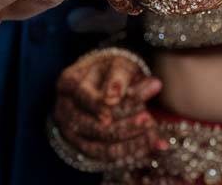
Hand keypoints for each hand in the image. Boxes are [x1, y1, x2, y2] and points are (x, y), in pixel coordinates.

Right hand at [54, 50, 165, 168]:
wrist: (105, 80)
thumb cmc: (111, 69)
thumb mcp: (116, 64)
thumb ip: (120, 77)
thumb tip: (123, 92)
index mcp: (69, 83)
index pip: (85, 97)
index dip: (104, 105)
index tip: (129, 105)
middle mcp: (65, 110)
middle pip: (95, 126)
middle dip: (126, 125)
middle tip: (149, 120)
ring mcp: (72, 132)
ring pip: (102, 147)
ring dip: (132, 144)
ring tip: (155, 136)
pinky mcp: (84, 148)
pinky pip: (107, 157)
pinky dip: (131, 153)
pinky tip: (152, 146)